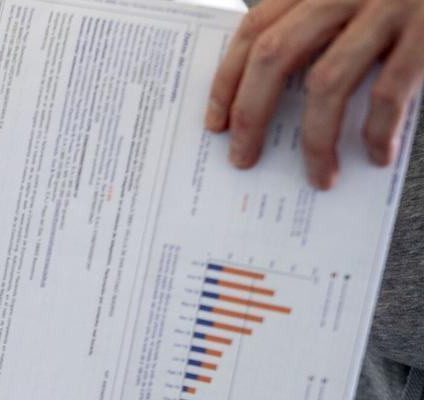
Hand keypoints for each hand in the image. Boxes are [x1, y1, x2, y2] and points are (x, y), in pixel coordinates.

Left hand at [204, 0, 423, 188]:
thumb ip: (322, 28)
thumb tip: (270, 99)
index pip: (253, 29)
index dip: (227, 79)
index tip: (215, 123)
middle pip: (275, 56)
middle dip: (251, 114)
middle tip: (243, 159)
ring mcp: (391, 6)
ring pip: (326, 82)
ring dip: (314, 139)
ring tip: (317, 176)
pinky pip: (389, 92)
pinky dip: (376, 130)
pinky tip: (375, 156)